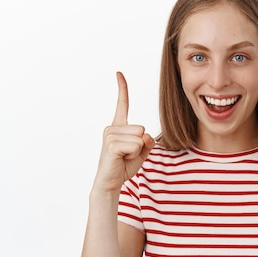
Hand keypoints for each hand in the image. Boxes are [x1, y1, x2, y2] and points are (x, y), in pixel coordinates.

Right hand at [92, 72, 153, 192]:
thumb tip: (145, 134)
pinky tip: (121, 159)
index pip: (122, 104)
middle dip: (141, 145)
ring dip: (137, 151)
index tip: (119, 73)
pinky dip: (134, 155)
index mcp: (118, 127)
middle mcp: (112, 128)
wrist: (110, 183)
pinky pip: (136, 145)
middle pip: (142, 129)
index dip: (122, 89)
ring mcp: (110, 135)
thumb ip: (147, 140)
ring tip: (124, 157)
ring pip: (140, 137)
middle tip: (127, 155)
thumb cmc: (124, 166)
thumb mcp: (142, 151)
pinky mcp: (111, 144)